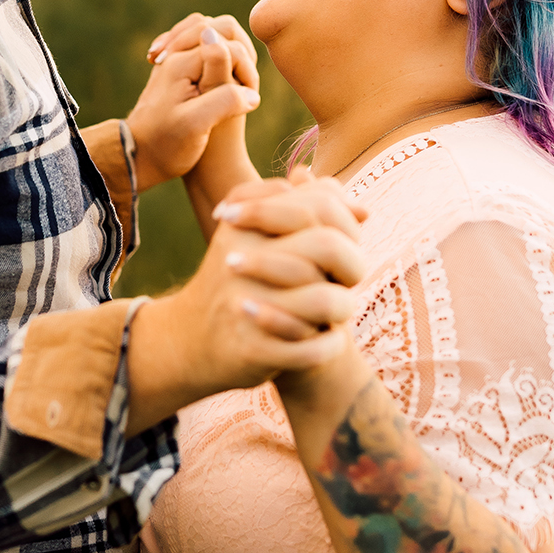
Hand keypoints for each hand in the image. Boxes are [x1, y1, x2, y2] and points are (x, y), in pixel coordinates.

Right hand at [125, 178, 366, 430]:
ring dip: (342, 308)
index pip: (320, 204)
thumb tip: (363, 210)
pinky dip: (329, 345)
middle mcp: (241, 257)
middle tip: (344, 280)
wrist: (190, 338)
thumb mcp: (261, 234)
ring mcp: (245, 303)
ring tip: (334, 312)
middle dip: (351, 265)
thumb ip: (308, 211)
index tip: (343, 243)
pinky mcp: (251, 347)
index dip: (347, 224)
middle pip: (327, 246)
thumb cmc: (241, 280)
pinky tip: (326, 339)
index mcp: (245, 222)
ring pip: (326, 300)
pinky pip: (314, 348)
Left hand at [126, 13, 259, 191]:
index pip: (224, 37)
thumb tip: (251, 85)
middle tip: (242, 84)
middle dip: (238, 52)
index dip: (242, 64)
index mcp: (182, 61)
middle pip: (219, 27)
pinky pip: (207, 51)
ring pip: (214, 38)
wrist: (141, 158)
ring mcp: (178, 61)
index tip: (245, 96)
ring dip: (231, 55)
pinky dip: (221, 62)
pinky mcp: (182, 73)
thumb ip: (223, 96)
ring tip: (235, 84)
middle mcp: (178, 54)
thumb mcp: (197, 124)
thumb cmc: (168, 145)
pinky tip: (223, 86)